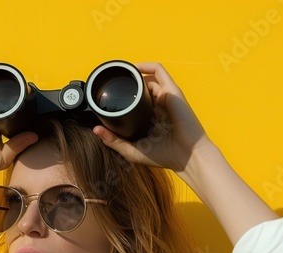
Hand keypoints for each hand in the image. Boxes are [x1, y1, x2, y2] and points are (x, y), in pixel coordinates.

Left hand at [91, 62, 213, 175]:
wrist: (187, 156)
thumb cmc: (164, 156)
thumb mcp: (132, 151)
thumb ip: (114, 141)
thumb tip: (95, 129)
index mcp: (150, 120)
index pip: (135, 103)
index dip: (122, 97)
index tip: (107, 97)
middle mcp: (158, 106)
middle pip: (140, 88)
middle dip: (125, 83)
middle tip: (109, 84)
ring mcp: (165, 97)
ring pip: (147, 78)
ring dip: (133, 73)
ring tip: (118, 74)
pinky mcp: (171, 90)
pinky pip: (159, 71)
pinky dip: (146, 66)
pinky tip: (133, 67)